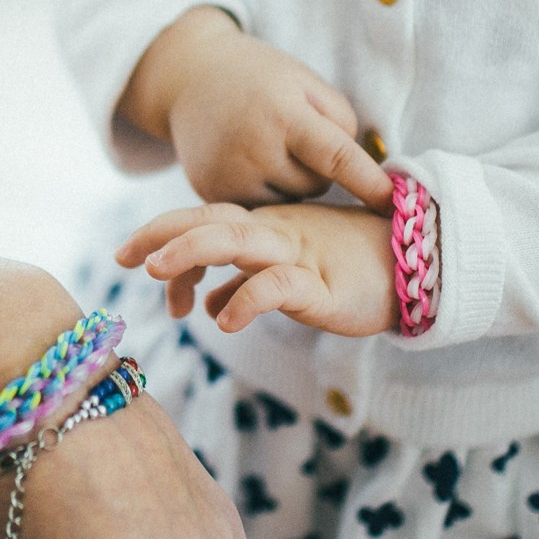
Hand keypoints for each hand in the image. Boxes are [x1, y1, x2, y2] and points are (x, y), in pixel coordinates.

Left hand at [117, 202, 398, 336]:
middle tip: (121, 255)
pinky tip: (222, 320)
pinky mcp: (322, 285)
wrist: (417, 264)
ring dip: (192, 253)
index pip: (203, 218)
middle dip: (162, 236)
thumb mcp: (286, 273)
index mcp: (263, 228)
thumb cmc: (349, 268)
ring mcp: (298, 255)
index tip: (123, 253)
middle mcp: (274, 233)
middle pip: (209, 222)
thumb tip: (204, 302)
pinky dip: (247, 299)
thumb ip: (242, 283)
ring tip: (155, 273)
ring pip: (238, 241)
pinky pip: (278, 286)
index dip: (161, 231)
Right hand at [118, 8, 390, 210]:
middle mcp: (253, 149)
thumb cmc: (260, 77)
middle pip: (315, 185)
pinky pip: (259, 209)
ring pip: (288, 203)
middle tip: (292, 137)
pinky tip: (249, 163)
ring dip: (290, 184)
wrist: (188, 77)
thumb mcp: (304, 82)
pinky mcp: (210, 193)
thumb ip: (340, 123)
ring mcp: (228, 176)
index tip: (396, 204)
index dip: (370, 183)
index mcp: (283, 114)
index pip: (338, 157)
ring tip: (266, 148)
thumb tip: (360, 174)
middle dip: (316, 169)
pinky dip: (264, 192)